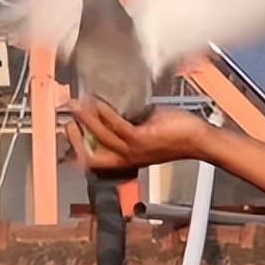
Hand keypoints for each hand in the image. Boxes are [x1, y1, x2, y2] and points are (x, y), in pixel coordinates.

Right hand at [65, 98, 209, 170]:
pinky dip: (105, 113)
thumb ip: (130, 125)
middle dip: (74, 137)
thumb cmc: (177, 134)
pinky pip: (116, 126)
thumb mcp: (147, 132)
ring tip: (79, 103)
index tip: (69, 130)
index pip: (94, 161)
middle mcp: (127, 159)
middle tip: (67, 115)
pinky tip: (99, 102)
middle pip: (90, 155)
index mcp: (127, 160)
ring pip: (100, 137)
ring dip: (86, 119)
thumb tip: (116, 107)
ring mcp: (134, 150)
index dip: (77, 149)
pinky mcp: (141, 139)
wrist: (198, 140)